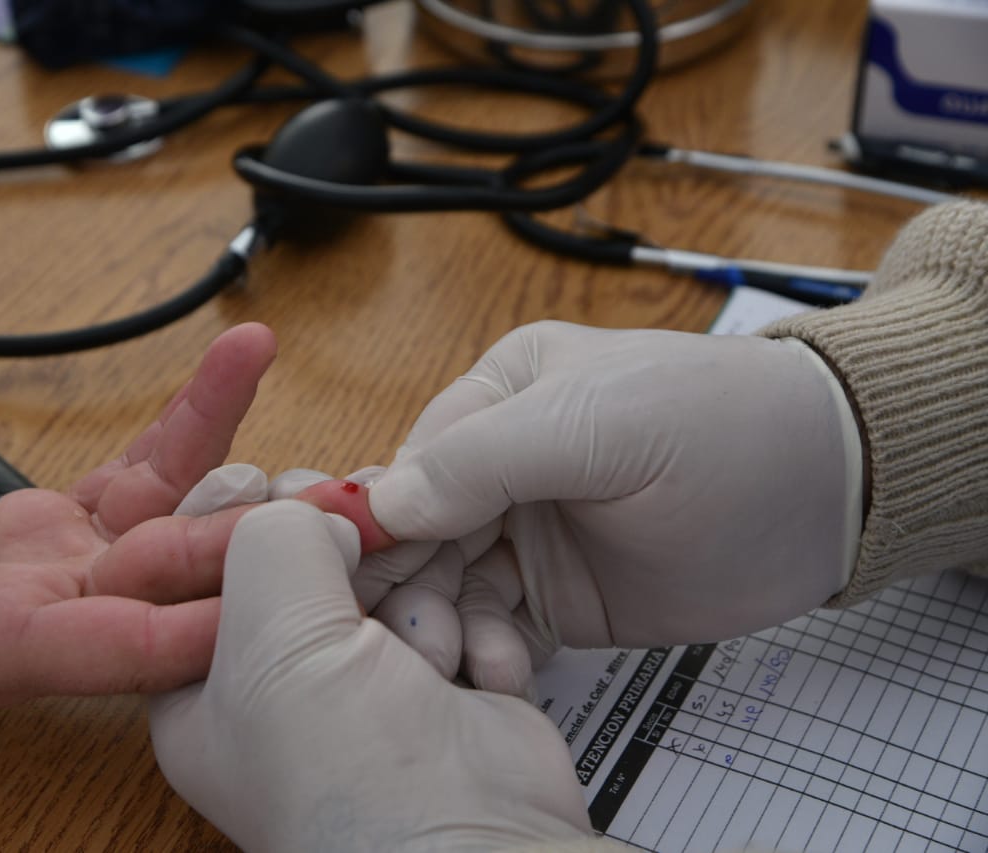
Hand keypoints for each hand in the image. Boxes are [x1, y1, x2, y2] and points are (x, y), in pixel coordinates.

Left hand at [149, 500, 590, 852]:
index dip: (249, 514)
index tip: (283, 487)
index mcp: (206, 680)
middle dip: (357, 551)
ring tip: (427, 648)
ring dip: (424, 597)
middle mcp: (284, 680)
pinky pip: (456, 606)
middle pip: (314, 555)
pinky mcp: (442, 681)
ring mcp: (368, 680)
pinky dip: (473, 631)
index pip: (213, 561)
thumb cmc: (349, 780)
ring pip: (394, 571)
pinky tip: (471, 674)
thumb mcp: (270, 631)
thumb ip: (273, 535)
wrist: (477, 845)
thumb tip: (322, 511)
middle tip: (379, 544)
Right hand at [365, 321, 860, 696]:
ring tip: (463, 662)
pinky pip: (496, 629)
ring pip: (448, 589)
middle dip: (409, 588)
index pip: (409, 463)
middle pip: (418, 534)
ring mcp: (528, 533)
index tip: (363, 578)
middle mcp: (501, 465)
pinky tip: (503, 672)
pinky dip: (489, 654)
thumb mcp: (592, 420)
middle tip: (417, 640)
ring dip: (444, 629)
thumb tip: (381, 504)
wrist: (825, 494)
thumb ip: (481, 457)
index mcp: (498, 397)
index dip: (382, 523)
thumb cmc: (718, 424)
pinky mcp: (559, 595)